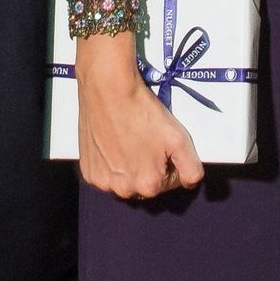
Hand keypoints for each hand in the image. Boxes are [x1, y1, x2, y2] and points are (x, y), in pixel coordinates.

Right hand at [76, 35, 203, 198]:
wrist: (108, 89)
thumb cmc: (143, 112)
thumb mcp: (179, 139)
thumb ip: (192, 169)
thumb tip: (190, 184)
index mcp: (148, 186)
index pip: (169, 183)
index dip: (171, 163)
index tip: (163, 145)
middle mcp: (123, 191)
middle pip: (145, 184)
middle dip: (150, 167)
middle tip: (146, 141)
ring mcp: (102, 182)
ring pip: (124, 181)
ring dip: (129, 168)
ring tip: (129, 141)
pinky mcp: (88, 171)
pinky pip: (105, 174)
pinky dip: (110, 164)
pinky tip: (112, 144)